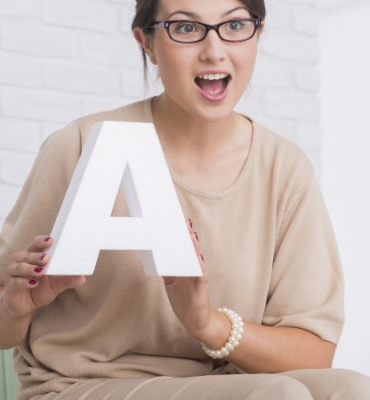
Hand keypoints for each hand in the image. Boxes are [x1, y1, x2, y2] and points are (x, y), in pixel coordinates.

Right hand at [3, 235, 87, 319]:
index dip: (41, 240)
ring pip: (18, 266)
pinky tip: (33, 283)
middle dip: (36, 255)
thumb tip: (85, 277)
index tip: (51, 240)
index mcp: (33, 255)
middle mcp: (21, 262)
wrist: (26, 306)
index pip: (35, 243)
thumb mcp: (58, 284)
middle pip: (26, 253)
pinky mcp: (10, 288)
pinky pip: (14, 282)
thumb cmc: (42, 288)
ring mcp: (14, 274)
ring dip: (29, 267)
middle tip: (46, 258)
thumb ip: (69, 279)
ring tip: (41, 271)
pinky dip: (23, 282)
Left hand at [162, 219, 212, 337]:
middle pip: (191, 251)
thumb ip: (167, 271)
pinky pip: (201, 276)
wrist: (196, 322)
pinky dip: (200, 267)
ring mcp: (198, 278)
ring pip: (197, 260)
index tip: (176, 223)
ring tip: (192, 235)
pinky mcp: (202, 289)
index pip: (183, 250)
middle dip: (188, 237)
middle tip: (185, 222)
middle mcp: (193, 270)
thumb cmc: (184, 302)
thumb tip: (156, 258)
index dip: (180, 238)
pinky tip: (198, 258)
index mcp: (185, 268)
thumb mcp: (171, 284)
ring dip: (195, 248)